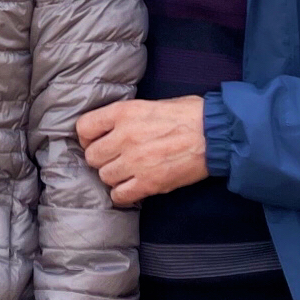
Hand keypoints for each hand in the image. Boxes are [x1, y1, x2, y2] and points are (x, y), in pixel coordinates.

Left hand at [75, 95, 210, 204]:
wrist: (215, 133)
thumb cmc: (188, 114)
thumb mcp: (150, 104)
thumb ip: (125, 117)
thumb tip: (107, 129)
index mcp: (124, 112)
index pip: (83, 128)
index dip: (87, 137)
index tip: (96, 141)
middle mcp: (125, 137)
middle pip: (92, 156)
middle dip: (102, 159)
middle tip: (115, 158)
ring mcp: (136, 161)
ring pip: (104, 177)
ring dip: (114, 177)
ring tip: (128, 172)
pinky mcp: (150, 183)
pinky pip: (120, 196)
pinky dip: (123, 194)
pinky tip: (133, 186)